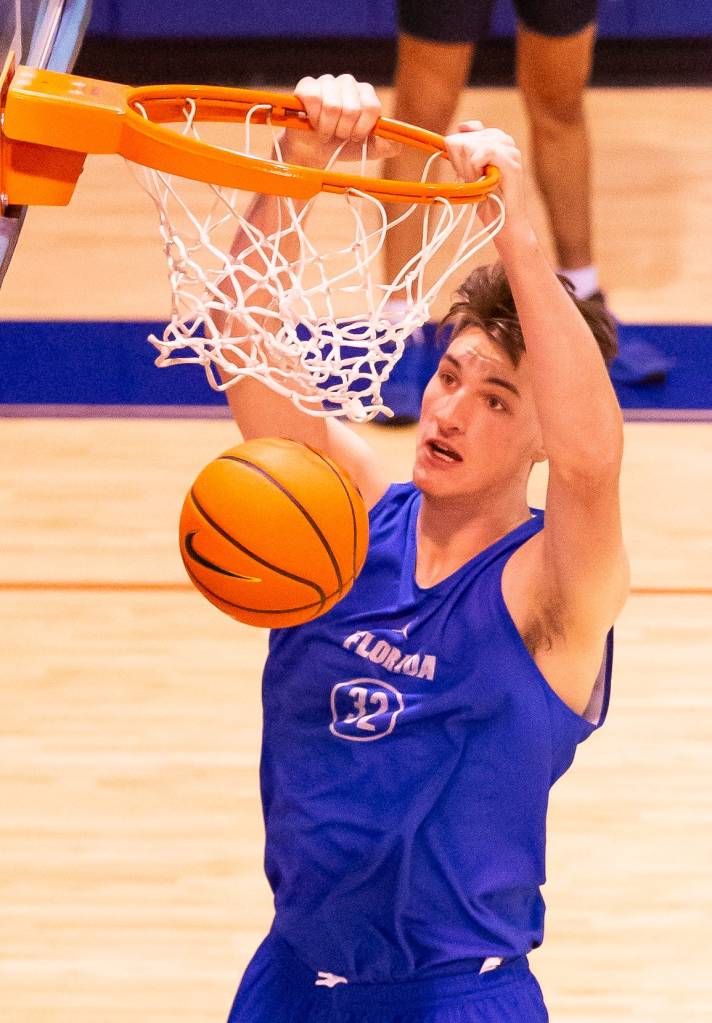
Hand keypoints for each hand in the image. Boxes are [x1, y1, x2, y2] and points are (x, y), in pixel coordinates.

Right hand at [280, 74, 398, 165]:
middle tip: (337, 135)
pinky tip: (312, 122)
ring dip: (327, 128)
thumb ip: (387, 146)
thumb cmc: (342, 147)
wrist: (314, 152)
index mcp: (366, 94)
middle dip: (344, 131)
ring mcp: (327, 82)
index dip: (362, 128)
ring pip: (332, 106)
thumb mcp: (368, 150)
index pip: (371, 107)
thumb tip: (396, 143)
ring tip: (325, 131)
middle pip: (352, 109)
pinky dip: (313, 118)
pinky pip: (314, 99)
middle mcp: (348, 83)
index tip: (355, 138)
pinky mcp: (307, 85)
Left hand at [445, 121, 533, 250]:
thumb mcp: (469, 175)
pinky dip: (477, 165)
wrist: (504, 224)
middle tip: (471, 180)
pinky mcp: (513, 164)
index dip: (459, 145)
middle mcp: (505, 142)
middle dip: (462, 160)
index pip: (471, 129)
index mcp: (495, 141)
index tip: (460, 166)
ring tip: (476, 182)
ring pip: (476, 143)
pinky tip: (479, 177)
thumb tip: (450, 139)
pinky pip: (487, 151)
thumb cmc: (487, 202)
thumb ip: (462, 157)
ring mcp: (511, 151)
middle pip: (470, 138)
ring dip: (468, 165)